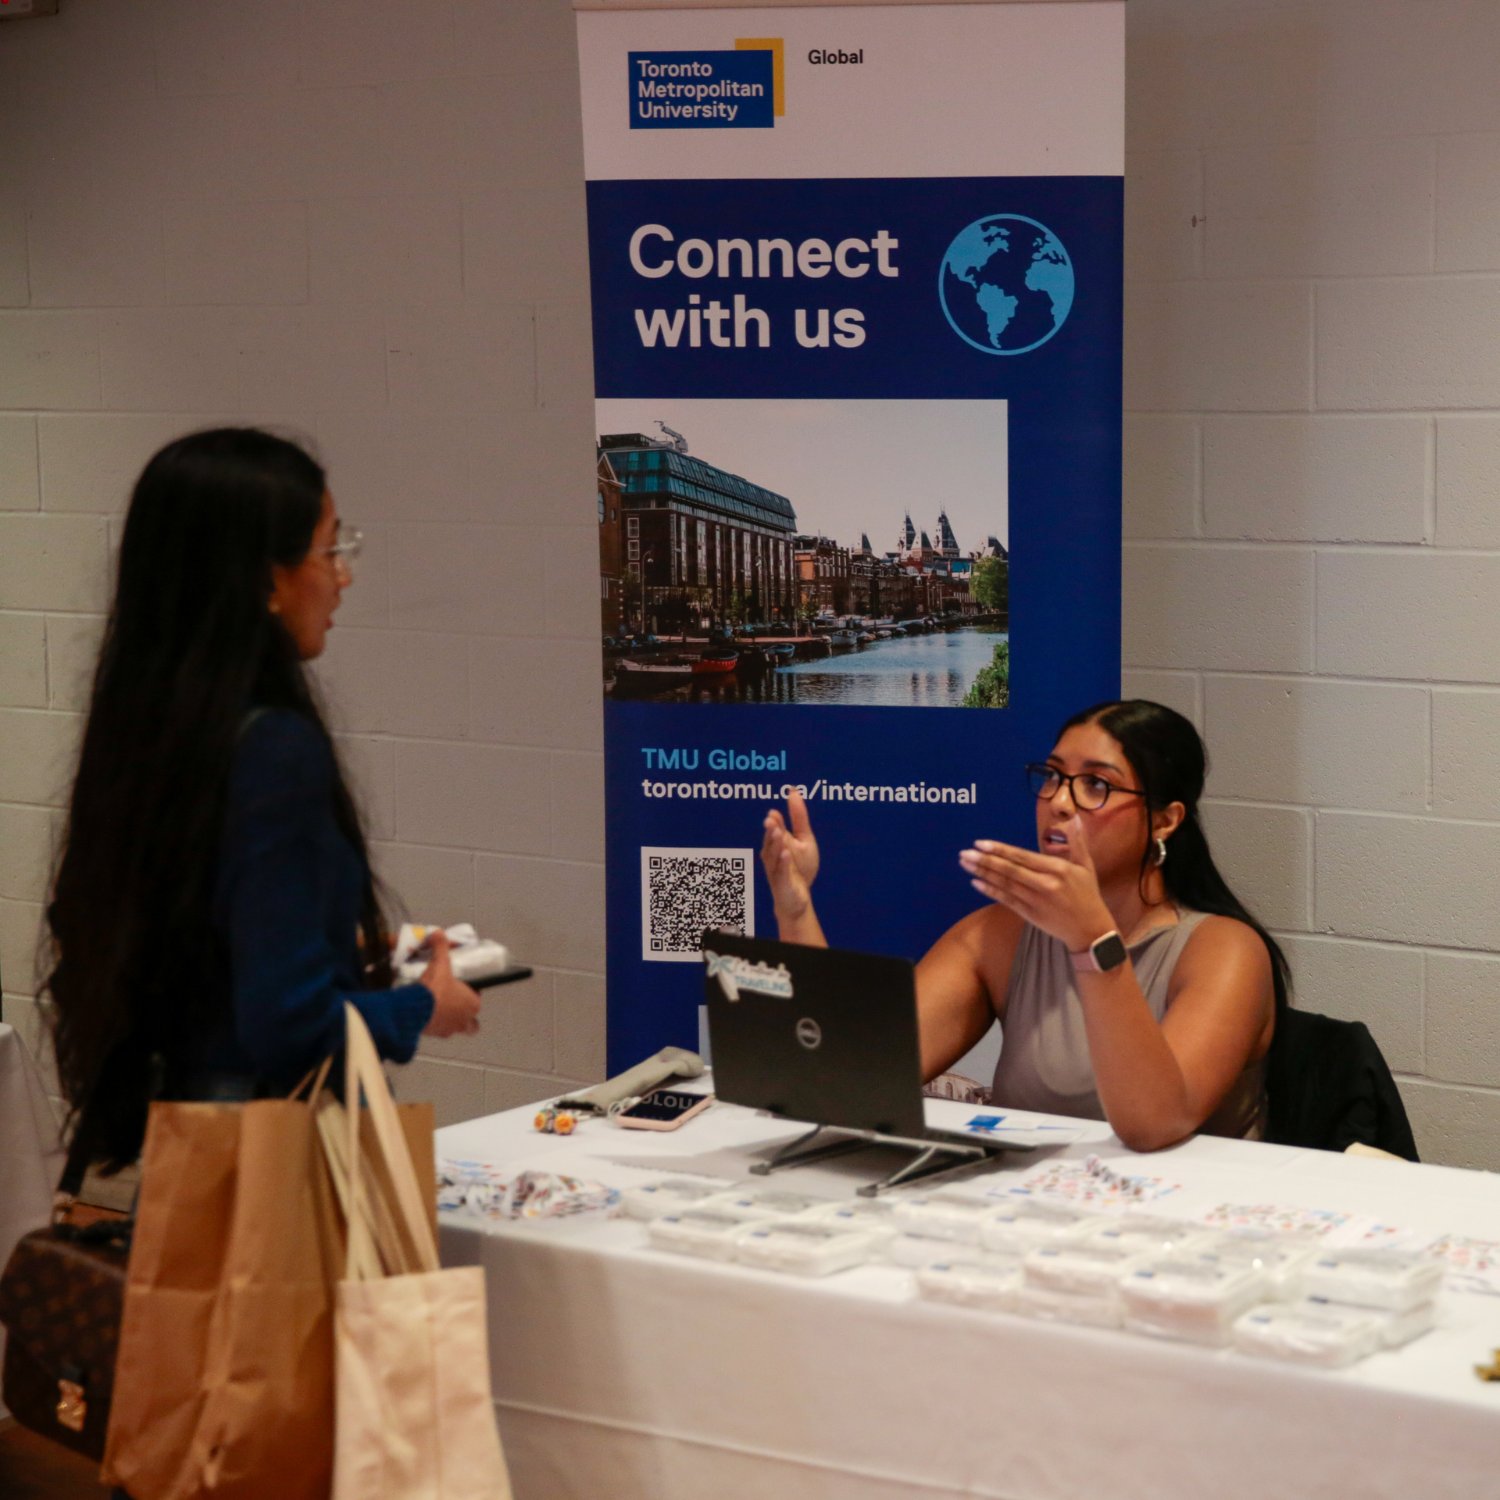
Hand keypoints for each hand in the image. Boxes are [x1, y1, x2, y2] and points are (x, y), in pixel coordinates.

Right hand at [418, 931, 480, 1037]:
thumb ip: (441, 948)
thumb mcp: (440, 964)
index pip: (476, 998)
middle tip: (453, 1002)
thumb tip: (438, 932)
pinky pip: (440, 1031)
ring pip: (457, 1028)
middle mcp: (465, 1020)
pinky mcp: (436, 1034)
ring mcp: (451, 1030)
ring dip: (452, 1020)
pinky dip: (436, 1024)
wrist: (416, 1009)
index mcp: (473, 1004)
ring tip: (439, 1008)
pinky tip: (428, 1014)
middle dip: (466, 1014)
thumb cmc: (436, 988)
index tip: (460, 986)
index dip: (470, 992)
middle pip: (472, 1022)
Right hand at [761, 789, 819, 921]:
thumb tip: (793, 792)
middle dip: (770, 831)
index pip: (775, 829)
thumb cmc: (799, 867)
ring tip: (778, 832)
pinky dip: (783, 863)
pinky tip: (786, 853)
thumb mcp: (804, 839)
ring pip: (772, 855)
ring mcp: (775, 869)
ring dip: (774, 844)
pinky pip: (781, 872)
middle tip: (771, 820)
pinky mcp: (781, 883)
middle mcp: (773, 855)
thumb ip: (799, 818)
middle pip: (770, 841)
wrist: (799, 897)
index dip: (774, 821)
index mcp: (778, 843)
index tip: (774, 812)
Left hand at [957, 816, 1114, 953]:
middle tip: (964, 852)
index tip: (980, 843)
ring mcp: (1036, 901)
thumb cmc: (1088, 895)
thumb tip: (1074, 818)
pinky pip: (1007, 900)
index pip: (1022, 857)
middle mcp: (1045, 884)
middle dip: (985, 860)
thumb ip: (1076, 841)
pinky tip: (975, 883)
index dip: (1000, 850)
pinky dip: (990, 892)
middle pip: (1009, 870)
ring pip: (1005, 884)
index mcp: (1058, 869)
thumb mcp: (1086, 866)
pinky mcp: (1031, 915)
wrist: (1091, 930)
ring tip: (965, 864)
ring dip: (983, 873)